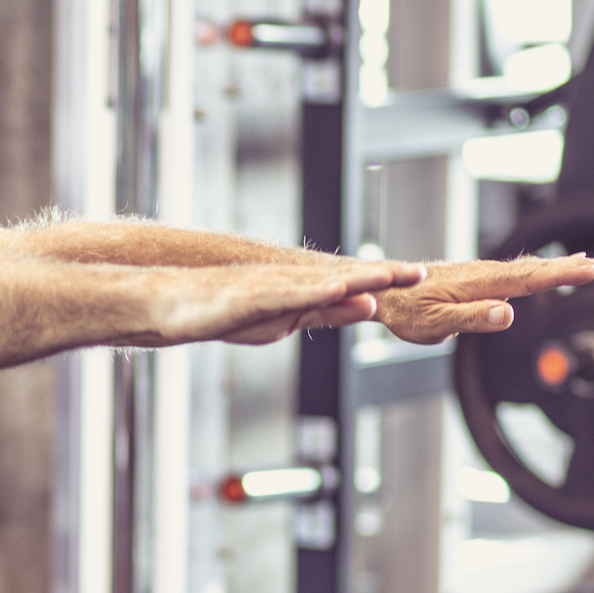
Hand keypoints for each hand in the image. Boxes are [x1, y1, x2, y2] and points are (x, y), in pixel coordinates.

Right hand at [154, 256, 424, 345]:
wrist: (173, 304)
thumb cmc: (226, 312)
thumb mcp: (287, 319)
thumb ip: (327, 312)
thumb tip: (369, 306)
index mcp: (303, 290)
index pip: (352, 284)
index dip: (386, 280)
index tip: (420, 277)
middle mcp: (292, 282)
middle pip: (344, 277)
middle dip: (383, 275)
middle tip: (420, 273)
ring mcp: (271, 287)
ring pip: (321, 282)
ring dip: (356, 279)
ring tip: (390, 276)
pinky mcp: (250, 297)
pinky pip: (287, 295)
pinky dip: (314, 292)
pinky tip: (337, 289)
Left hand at [372, 254, 593, 344]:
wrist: (385, 291)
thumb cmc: (407, 311)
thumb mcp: (437, 324)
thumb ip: (473, 319)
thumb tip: (509, 313)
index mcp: (483, 284)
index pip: (533, 278)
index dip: (567, 275)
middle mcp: (487, 273)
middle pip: (539, 269)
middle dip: (576, 269)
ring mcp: (484, 274)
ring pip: (531, 268)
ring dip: (563, 267)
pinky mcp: (479, 278)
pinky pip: (518, 272)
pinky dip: (543, 270)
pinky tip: (551, 271)